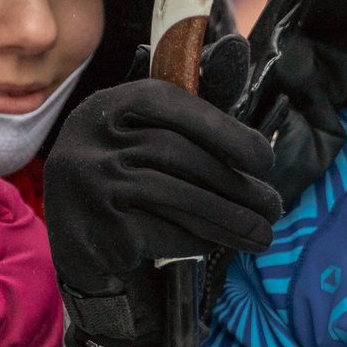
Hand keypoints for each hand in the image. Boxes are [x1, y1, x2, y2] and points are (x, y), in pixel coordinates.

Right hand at [44, 78, 280, 346]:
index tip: (265, 160)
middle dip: (237, 186)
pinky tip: (220, 243)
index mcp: (108, 107)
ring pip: (179, 197)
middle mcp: (93, 140)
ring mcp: (92, 185)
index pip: (171, 104)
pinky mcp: (99, 230)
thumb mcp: (137, 138)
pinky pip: (165, 233)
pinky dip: (200, 239)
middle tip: (274, 207)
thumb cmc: (123, 180)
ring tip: (263, 234)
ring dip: (231, 219)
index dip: (225, 131)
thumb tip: (257, 154)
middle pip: (182, 156)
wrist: (72, 238)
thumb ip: (183, 131)